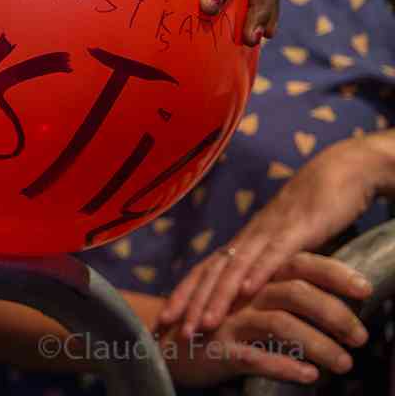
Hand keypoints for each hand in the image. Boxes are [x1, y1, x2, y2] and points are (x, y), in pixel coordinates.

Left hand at [161, 138, 380, 333]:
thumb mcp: (285, 245)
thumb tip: (254, 293)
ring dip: (219, 296)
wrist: (338, 173)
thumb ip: (268, 265)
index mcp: (243, 242)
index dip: (185, 295)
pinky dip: (258, 273)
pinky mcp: (297, 229)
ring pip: (237, 268)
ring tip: (205, 322)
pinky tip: (246, 291)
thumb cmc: (311, 212)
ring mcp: (269, 233)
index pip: (205, 271)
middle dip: (192, 303)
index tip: (165, 320)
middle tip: (174, 330)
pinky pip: (274, 254)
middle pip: (212, 273)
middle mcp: (248, 238)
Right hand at [162, 261, 368, 387]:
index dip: (334, 273)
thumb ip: (280, 295)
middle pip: (294, 291)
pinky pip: (256, 356)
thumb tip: (329, 300)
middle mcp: (242, 294)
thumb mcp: (249, 304)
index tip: (366, 288)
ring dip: (318, 344)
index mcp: (253, 278)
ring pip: (280, 324)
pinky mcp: (220, 347)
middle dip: (334, 313)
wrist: (166, 346)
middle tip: (361, 337)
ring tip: (344, 364)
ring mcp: (230, 320)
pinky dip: (284, 366)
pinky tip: (309, 376)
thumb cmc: (217, 326)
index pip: (300, 264)